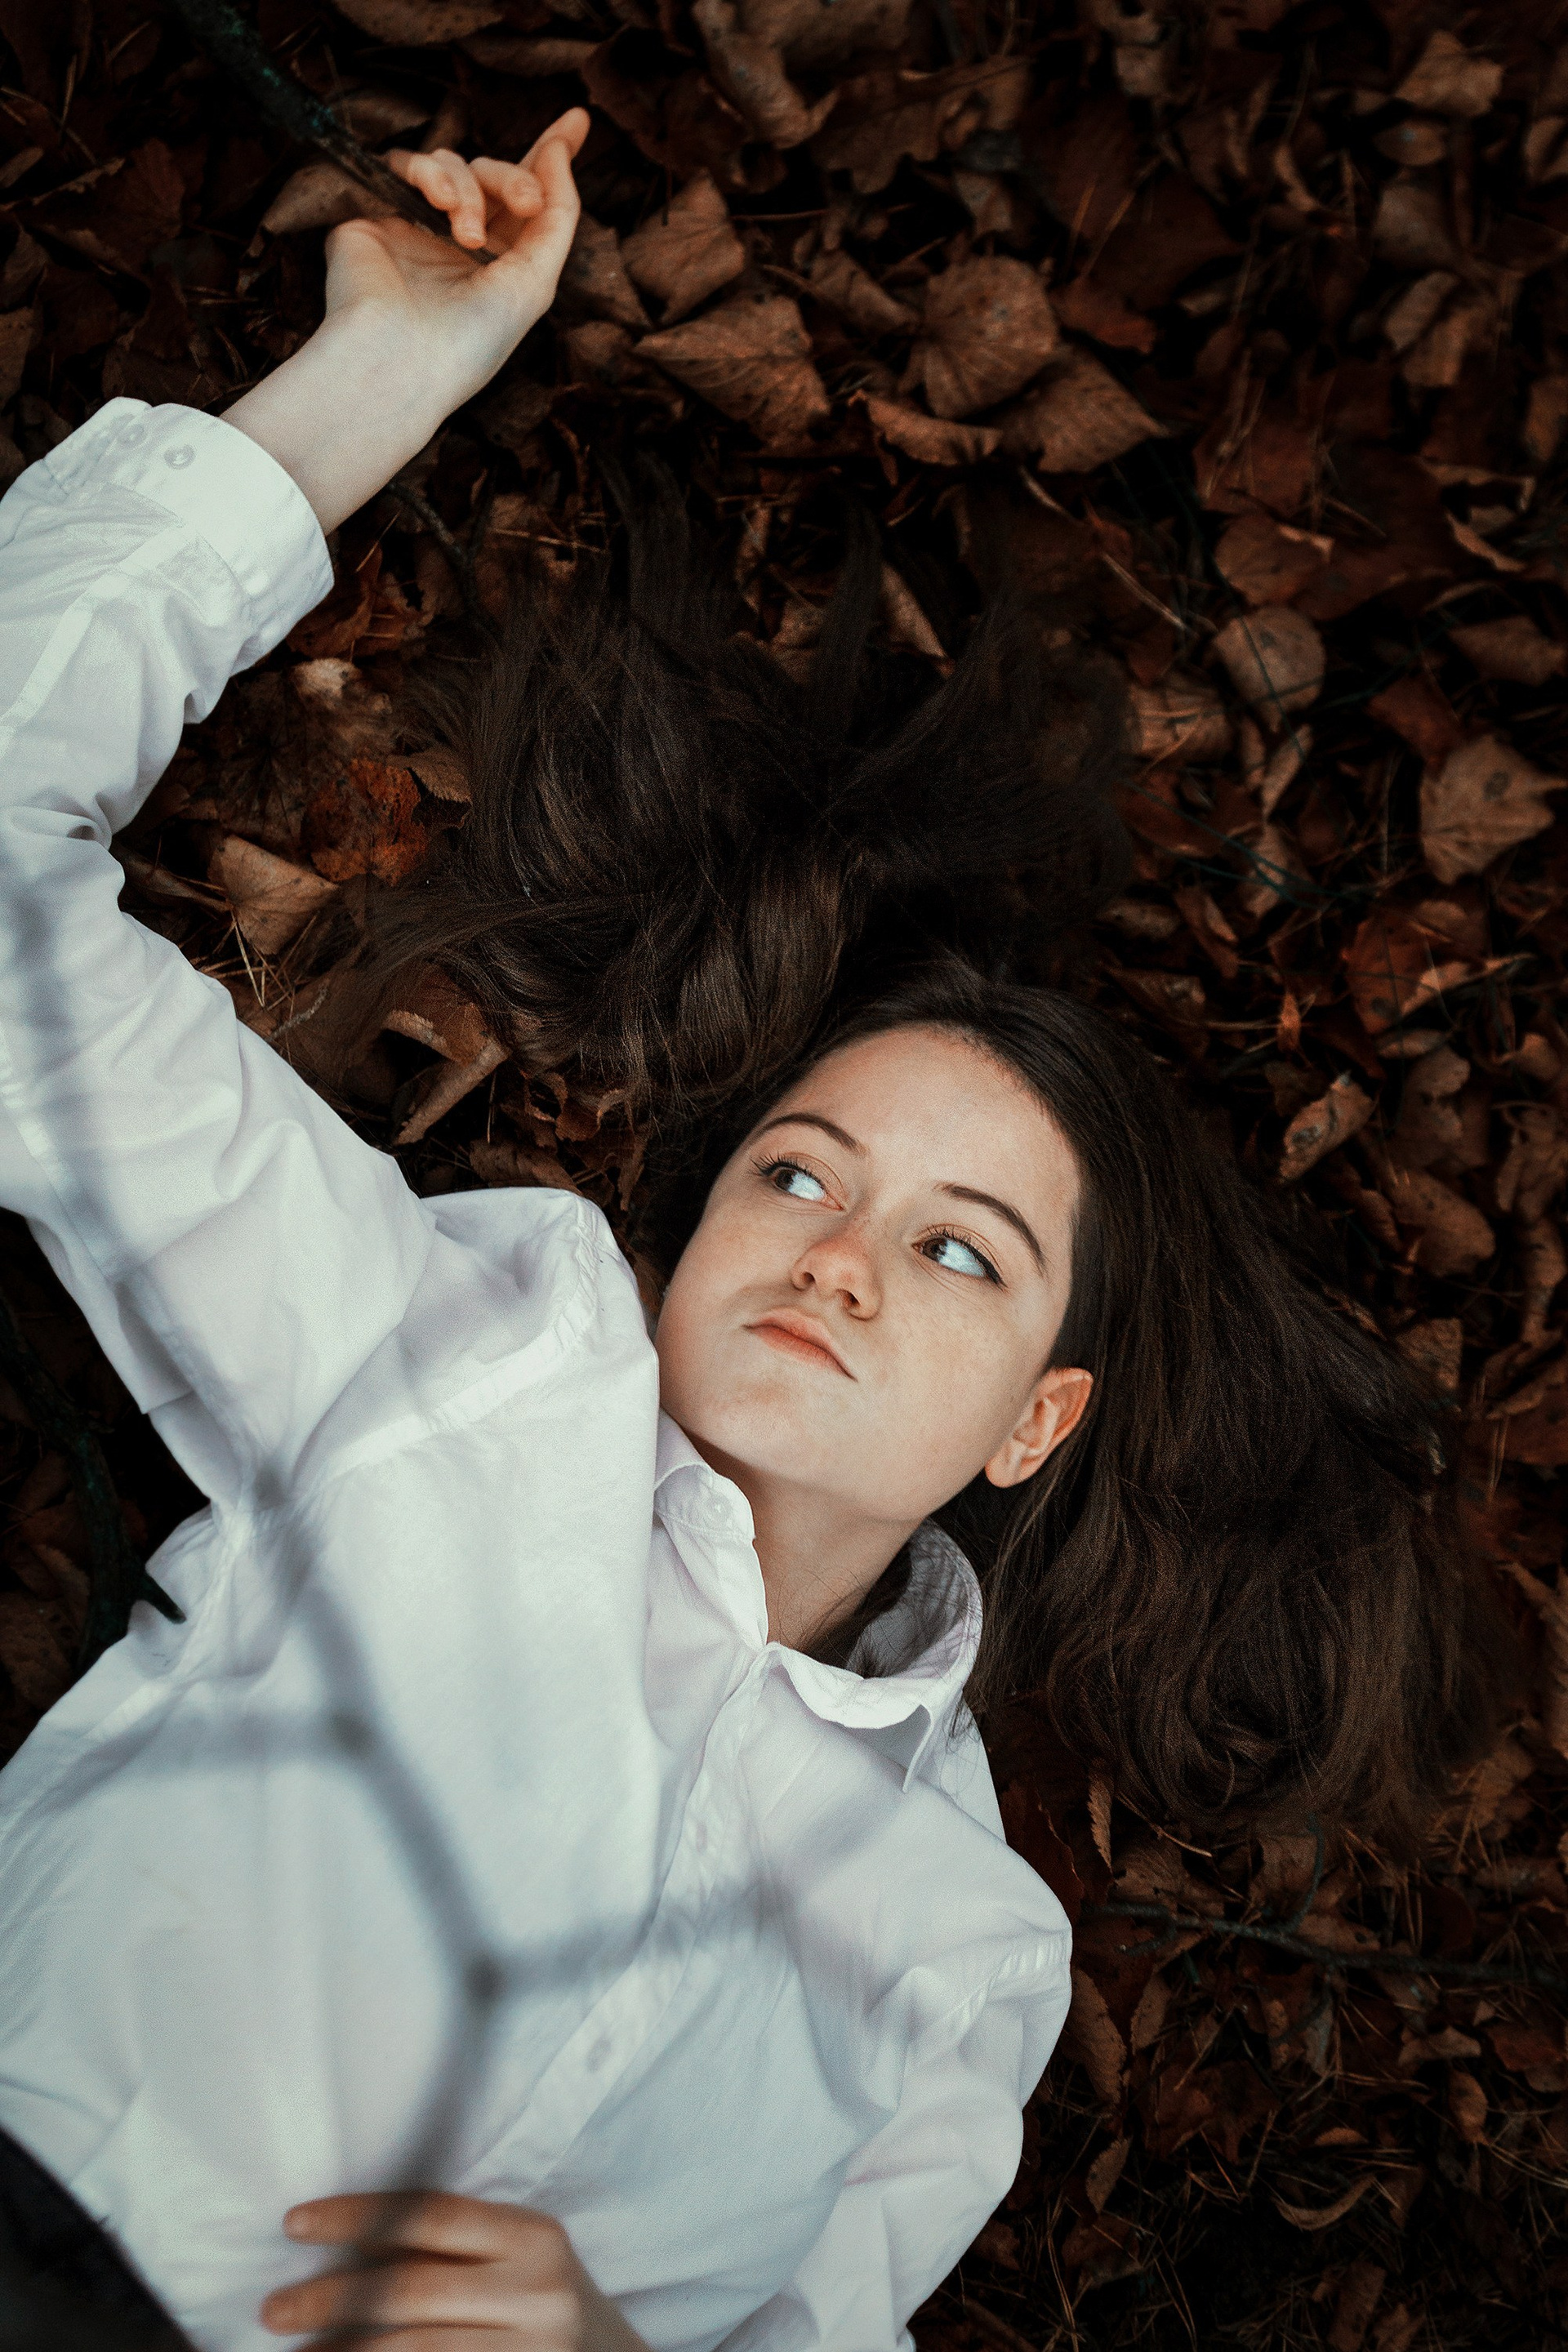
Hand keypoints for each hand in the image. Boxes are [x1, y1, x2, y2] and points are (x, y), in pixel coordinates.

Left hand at [259, 2190, 650, 2350]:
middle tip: (273, 2309)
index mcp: (533, 2237)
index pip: (428, 2214)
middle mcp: (536, 2292)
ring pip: (411, 2350)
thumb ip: (454, 2248)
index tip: (295, 2223)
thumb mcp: (520, 2259)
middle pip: (409, 2289)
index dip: (357, 2216)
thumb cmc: (550, 2303)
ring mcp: (528, 2351)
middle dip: (331, 2298)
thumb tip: (349, 2244)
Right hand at [322, 115, 588, 411]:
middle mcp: (457, 243)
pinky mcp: (375, 214)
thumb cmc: (472, 339)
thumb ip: (558, 215)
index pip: (524, 197)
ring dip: (467, 189)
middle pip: (492, 174)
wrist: (400, 361)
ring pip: (452, 166)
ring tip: (466, 234)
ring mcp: (415, 226)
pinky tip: (436, 201)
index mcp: (499, 264)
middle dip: (515, 179)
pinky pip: (404, 163)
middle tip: (526, 204)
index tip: (578, 119)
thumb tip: (560, 148)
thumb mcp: (536, 282)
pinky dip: (428, 171)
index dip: (550, 156)